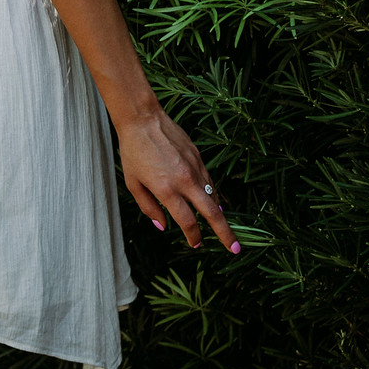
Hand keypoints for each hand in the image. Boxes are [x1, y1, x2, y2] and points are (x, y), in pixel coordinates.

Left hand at [116, 108, 237, 251]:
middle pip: (212, 213)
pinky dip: (212, 193)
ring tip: (222, 224)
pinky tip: (212, 200)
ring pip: (213, 196)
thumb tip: (163, 226)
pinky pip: (209, 180)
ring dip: (219, 213)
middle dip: (225, 233)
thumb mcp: (133, 184)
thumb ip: (148, 208)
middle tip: (235, 249)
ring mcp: (194, 167)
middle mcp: (185, 181)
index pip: (188, 222)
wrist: (142, 119)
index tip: (196, 244)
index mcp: (167, 190)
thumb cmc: (133, 152)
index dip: (194, 237)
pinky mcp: (198, 156)